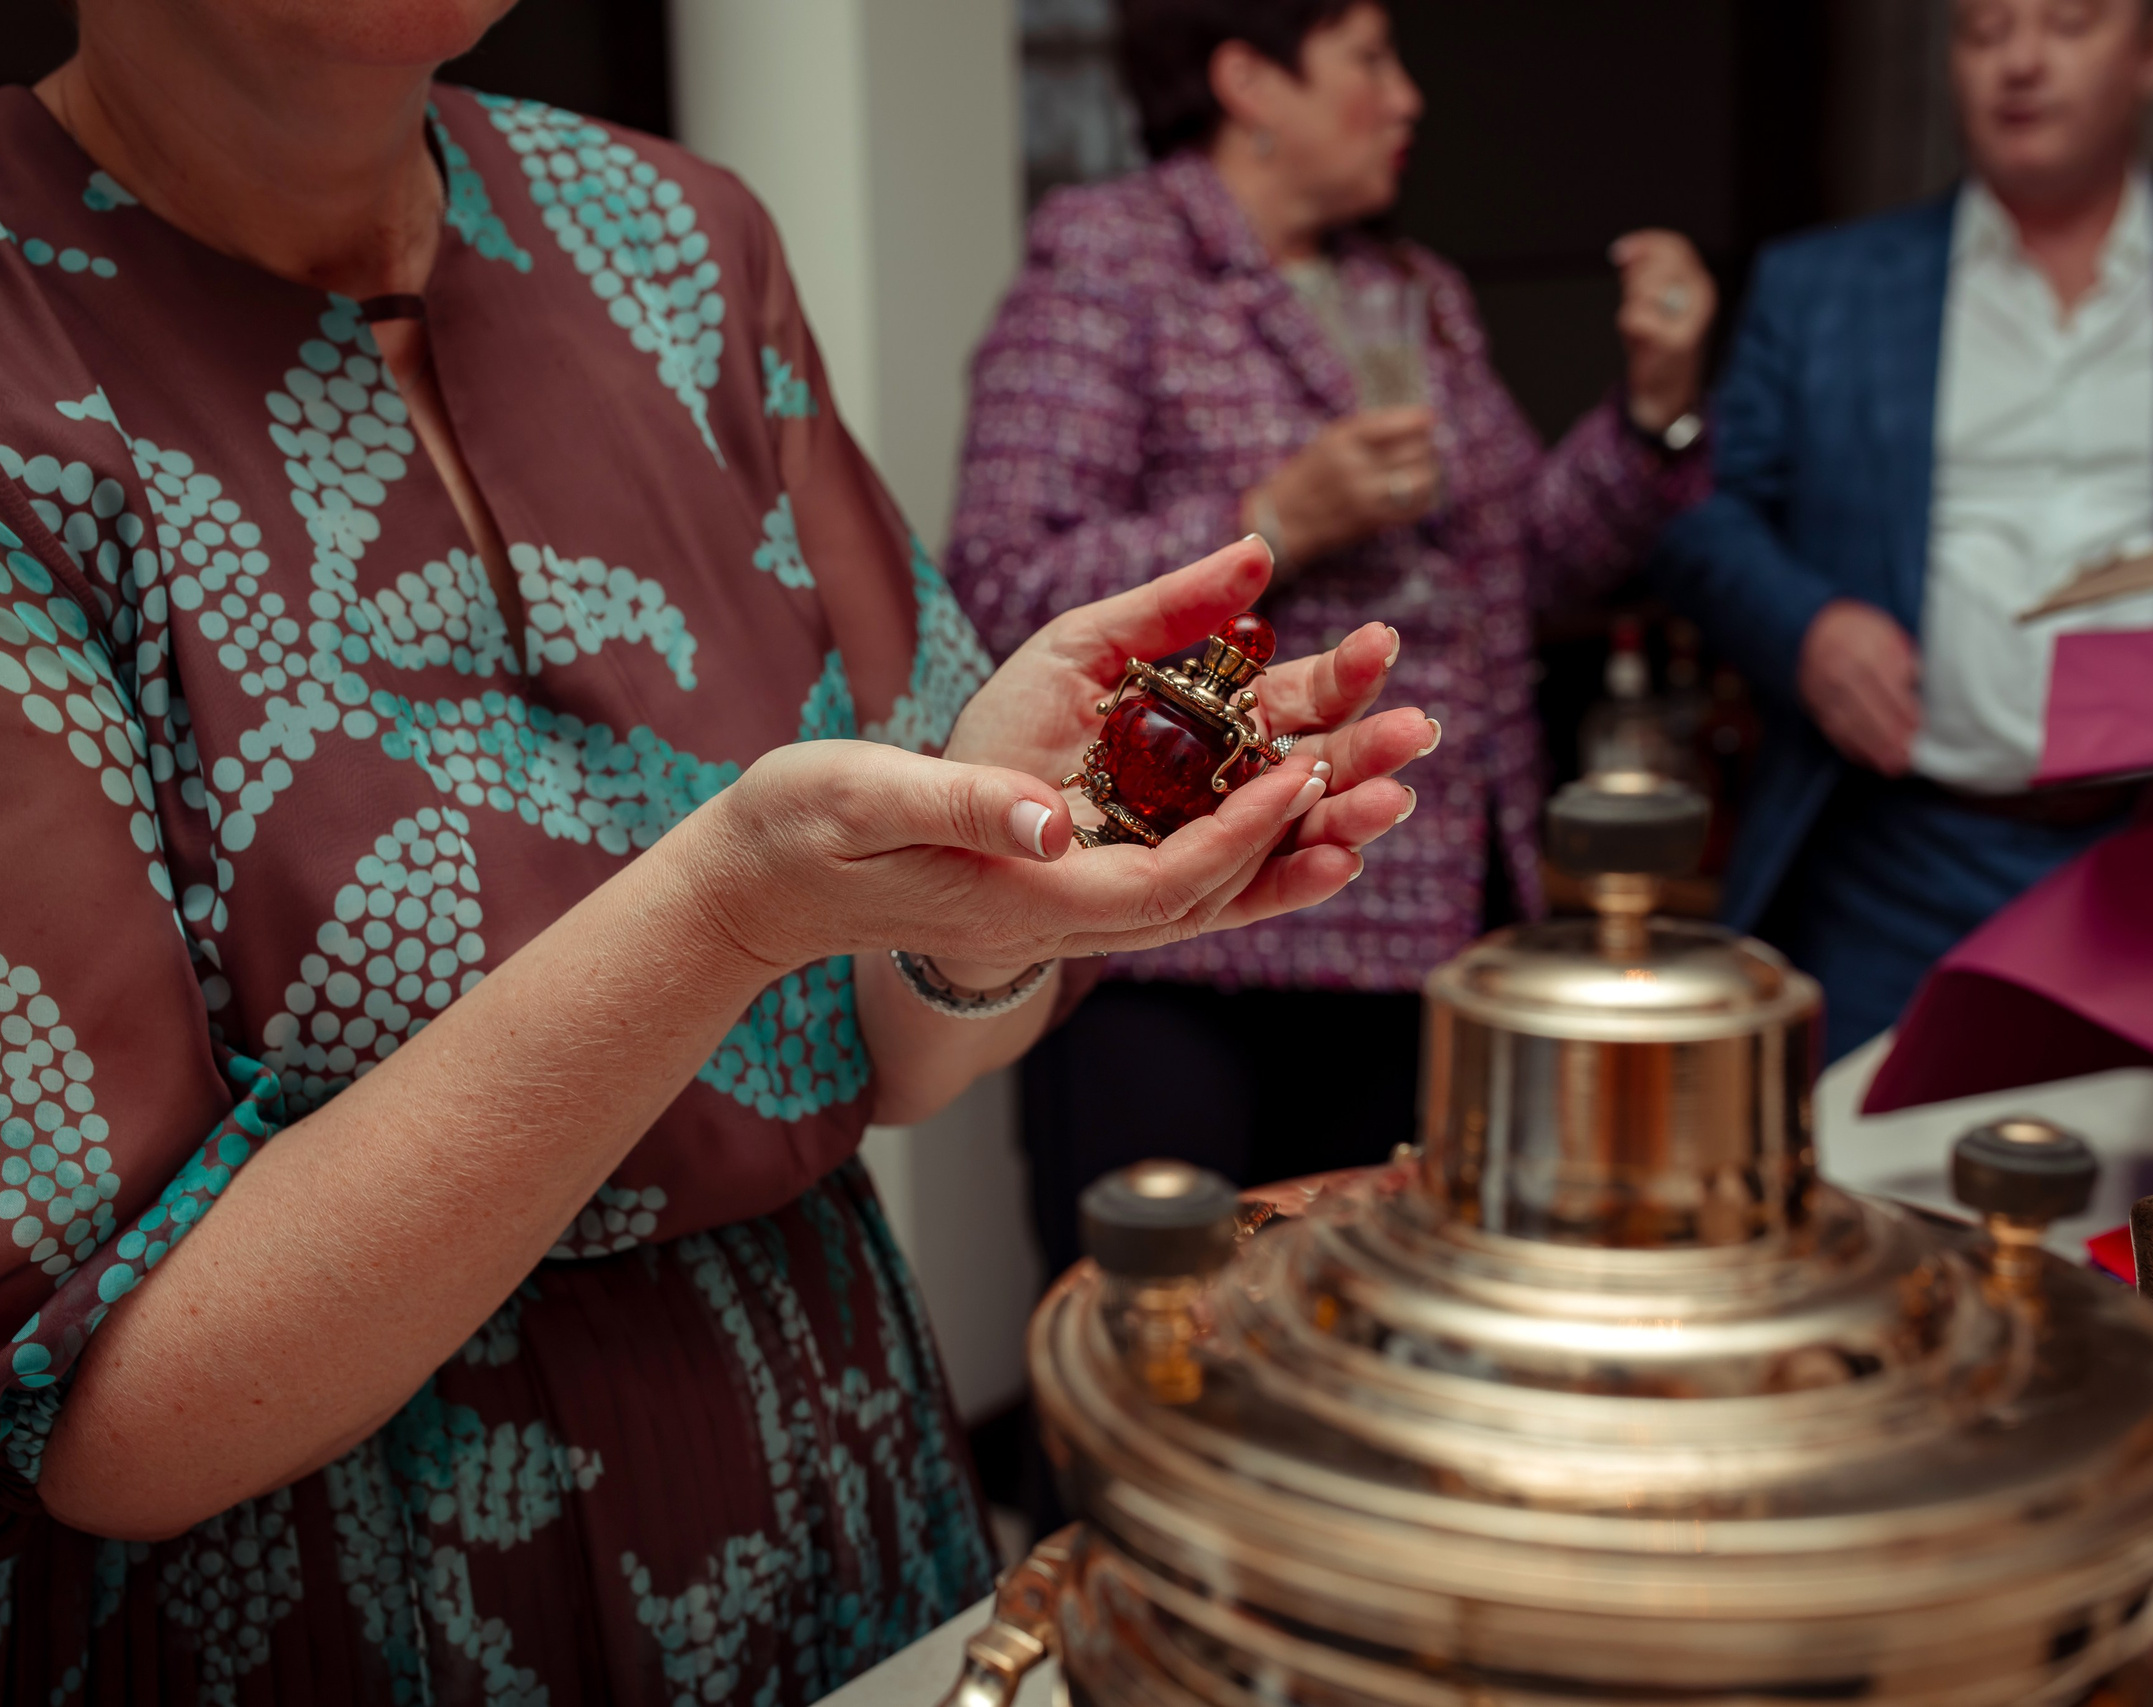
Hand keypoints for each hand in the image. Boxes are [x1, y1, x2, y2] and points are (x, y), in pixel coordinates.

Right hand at [685, 733, 1345, 988]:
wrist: (759, 884)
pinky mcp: (1056, 879)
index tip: (1305, 772)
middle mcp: (1064, 914)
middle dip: (1309, 840)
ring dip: (1293, 845)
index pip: (1173, 881)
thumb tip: (1052, 820)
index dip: (1248, 833)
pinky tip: (1283, 799)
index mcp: (1032, 901)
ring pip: (1207, 888)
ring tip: (1377, 794)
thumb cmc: (799, 832)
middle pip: (1218, 894)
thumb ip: (962, 807)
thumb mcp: (867, 799)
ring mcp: (1063, 904)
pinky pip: (1172, 870)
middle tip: (1393, 778)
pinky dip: (1239, 841)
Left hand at [945, 535, 1431, 934]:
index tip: (1382, 642)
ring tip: (1389, 799)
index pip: (1295, 700)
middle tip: (1415, 729)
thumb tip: (1260, 552)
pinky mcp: (1163, 904)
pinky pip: (1239, 900)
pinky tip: (1335, 863)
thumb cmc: (1008, 735)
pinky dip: (1287, 882)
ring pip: (1291, 837)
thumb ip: (1172, 607)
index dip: (1342, 676)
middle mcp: (1218, 791)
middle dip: (1366, 752)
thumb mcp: (1085, 649)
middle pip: (1313, 770)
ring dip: (1346, 819)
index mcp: (1211, 724)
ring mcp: (1196, 849)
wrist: (934, 822)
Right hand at [1250, 406, 1440, 564]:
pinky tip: (1417, 495)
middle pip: (1416, 450)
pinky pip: (1415, 508)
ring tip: (1422, 472)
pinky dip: (1423, 500)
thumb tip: (1419, 421)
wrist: (1278, 521)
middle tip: (1423, 449)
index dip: (1420, 420)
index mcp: (1341, 438)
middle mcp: (1354, 465)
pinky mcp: (1371, 521)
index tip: (1427, 420)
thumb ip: (1367, 431)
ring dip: (1428, 473)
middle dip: (1425, 448)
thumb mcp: (1328, 441)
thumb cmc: (1307, 477)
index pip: (1399, 422)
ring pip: (1421, 479)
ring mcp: (1363, 495)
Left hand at [1611, 229, 1715, 432]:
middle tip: (1635, 303)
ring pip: (1643, 290)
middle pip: (1656, 264)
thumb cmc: (1657, 342)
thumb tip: (1624, 252)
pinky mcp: (1676, 340)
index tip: (1620, 253)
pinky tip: (1639, 340)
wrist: (1666, 392)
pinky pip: (1634, 316)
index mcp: (1700, 283)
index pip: (1676, 246)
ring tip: (1642, 325)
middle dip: (1634, 281)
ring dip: (1632, 305)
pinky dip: (1628, 327)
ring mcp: (1691, 318)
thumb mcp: (1654, 301)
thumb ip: (1644, 273)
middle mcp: (1702, 296)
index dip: (1645, 243)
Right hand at [1798, 599, 1920, 775]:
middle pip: (1864, 706)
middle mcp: (1838, 668)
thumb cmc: (1860, 632)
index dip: (1900, 707)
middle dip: (1886, 735)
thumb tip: (1917, 679)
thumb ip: (1903, 656)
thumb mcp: (1886, 632)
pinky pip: (1831, 727)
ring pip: (1847, 721)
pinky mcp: (1813, 702)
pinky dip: (1849, 746)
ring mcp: (1822, 687)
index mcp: (1861, 647)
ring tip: (1891, 766)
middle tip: (1906, 757)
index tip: (1917, 727)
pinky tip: (1867, 759)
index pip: (1883, 681)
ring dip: (1870, 747)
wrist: (1814, 628)